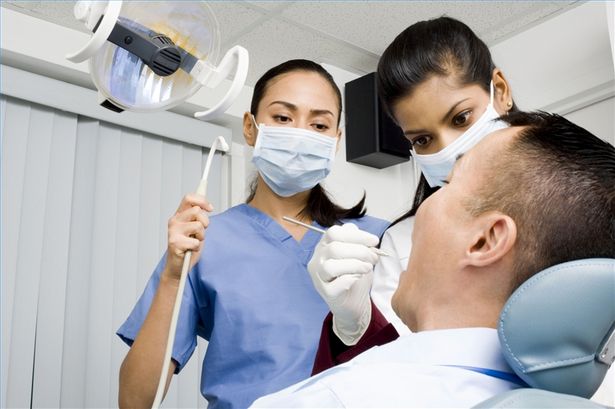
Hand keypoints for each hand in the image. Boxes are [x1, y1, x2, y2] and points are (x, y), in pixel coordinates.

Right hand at [164, 193, 212, 280]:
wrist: (178, 266)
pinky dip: (197, 247)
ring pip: (198, 225)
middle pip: (197, 210)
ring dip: (201, 236)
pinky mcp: (174, 243)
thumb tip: (206, 206)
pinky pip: (196, 241)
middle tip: (200, 232)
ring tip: (195, 241)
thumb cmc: (188, 247)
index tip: (211, 208)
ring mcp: (173, 232)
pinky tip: (191, 249)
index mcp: (179, 215)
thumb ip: (198, 217)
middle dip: (205, 222)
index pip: (189, 198)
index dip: (202, 200)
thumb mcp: (195, 228)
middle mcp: (174, 221)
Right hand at [308, 223, 379, 344]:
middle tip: (373, 258)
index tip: (374, 241)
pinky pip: (335, 285)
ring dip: (354, 265)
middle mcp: (317, 260)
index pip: (334, 233)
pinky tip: (357, 279)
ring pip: (330, 266)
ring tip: (367, 268)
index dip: (356, 235)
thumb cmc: (354, 275)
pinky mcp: (325, 293)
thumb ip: (358, 242)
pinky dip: (349, 280)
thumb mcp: (357, 254)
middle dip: (359, 251)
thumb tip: (367, 240)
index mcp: (324, 246)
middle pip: (334, 248)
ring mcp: (318, 277)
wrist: (354, 301)